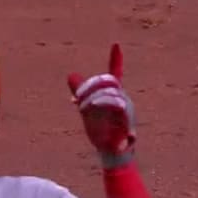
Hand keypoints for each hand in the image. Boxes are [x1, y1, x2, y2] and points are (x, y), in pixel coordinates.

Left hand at [67, 43, 136, 168]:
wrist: (110, 153)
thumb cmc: (101, 131)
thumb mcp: (86, 109)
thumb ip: (80, 91)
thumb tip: (70, 75)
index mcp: (114, 94)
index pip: (115, 73)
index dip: (116, 59)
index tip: (116, 44)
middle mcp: (122, 97)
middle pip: (108, 80)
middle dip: (89, 85)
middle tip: (76, 96)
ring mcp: (126, 107)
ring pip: (110, 91)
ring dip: (91, 97)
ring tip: (81, 108)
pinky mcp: (126, 119)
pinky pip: (117, 104)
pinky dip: (101, 103)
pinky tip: (89, 106)